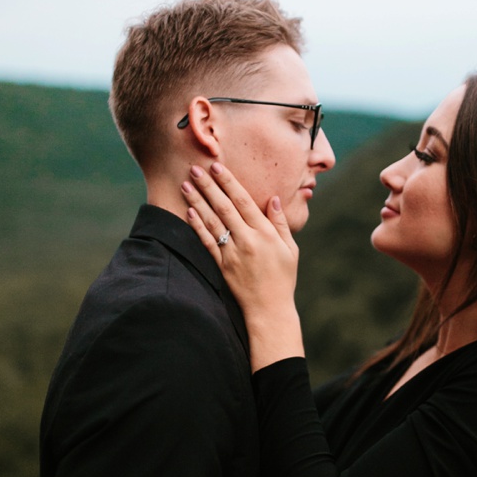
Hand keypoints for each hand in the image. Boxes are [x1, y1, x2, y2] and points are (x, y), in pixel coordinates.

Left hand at [180, 163, 302, 369]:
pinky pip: (207, 242)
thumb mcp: (290, 249)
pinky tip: (188, 212)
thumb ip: (281, 223)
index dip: (229, 182)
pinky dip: (197, 226)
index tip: (217, 166)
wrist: (269, 309)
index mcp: (265, 234)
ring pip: (212, 222)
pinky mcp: (221, 266)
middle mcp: (247, 241)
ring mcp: (232, 253)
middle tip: (195, 168)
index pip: (244, 201)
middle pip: (224, 207)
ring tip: (186, 184)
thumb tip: (273, 198)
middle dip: (208, 186)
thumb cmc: (283, 278)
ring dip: (197, 201)